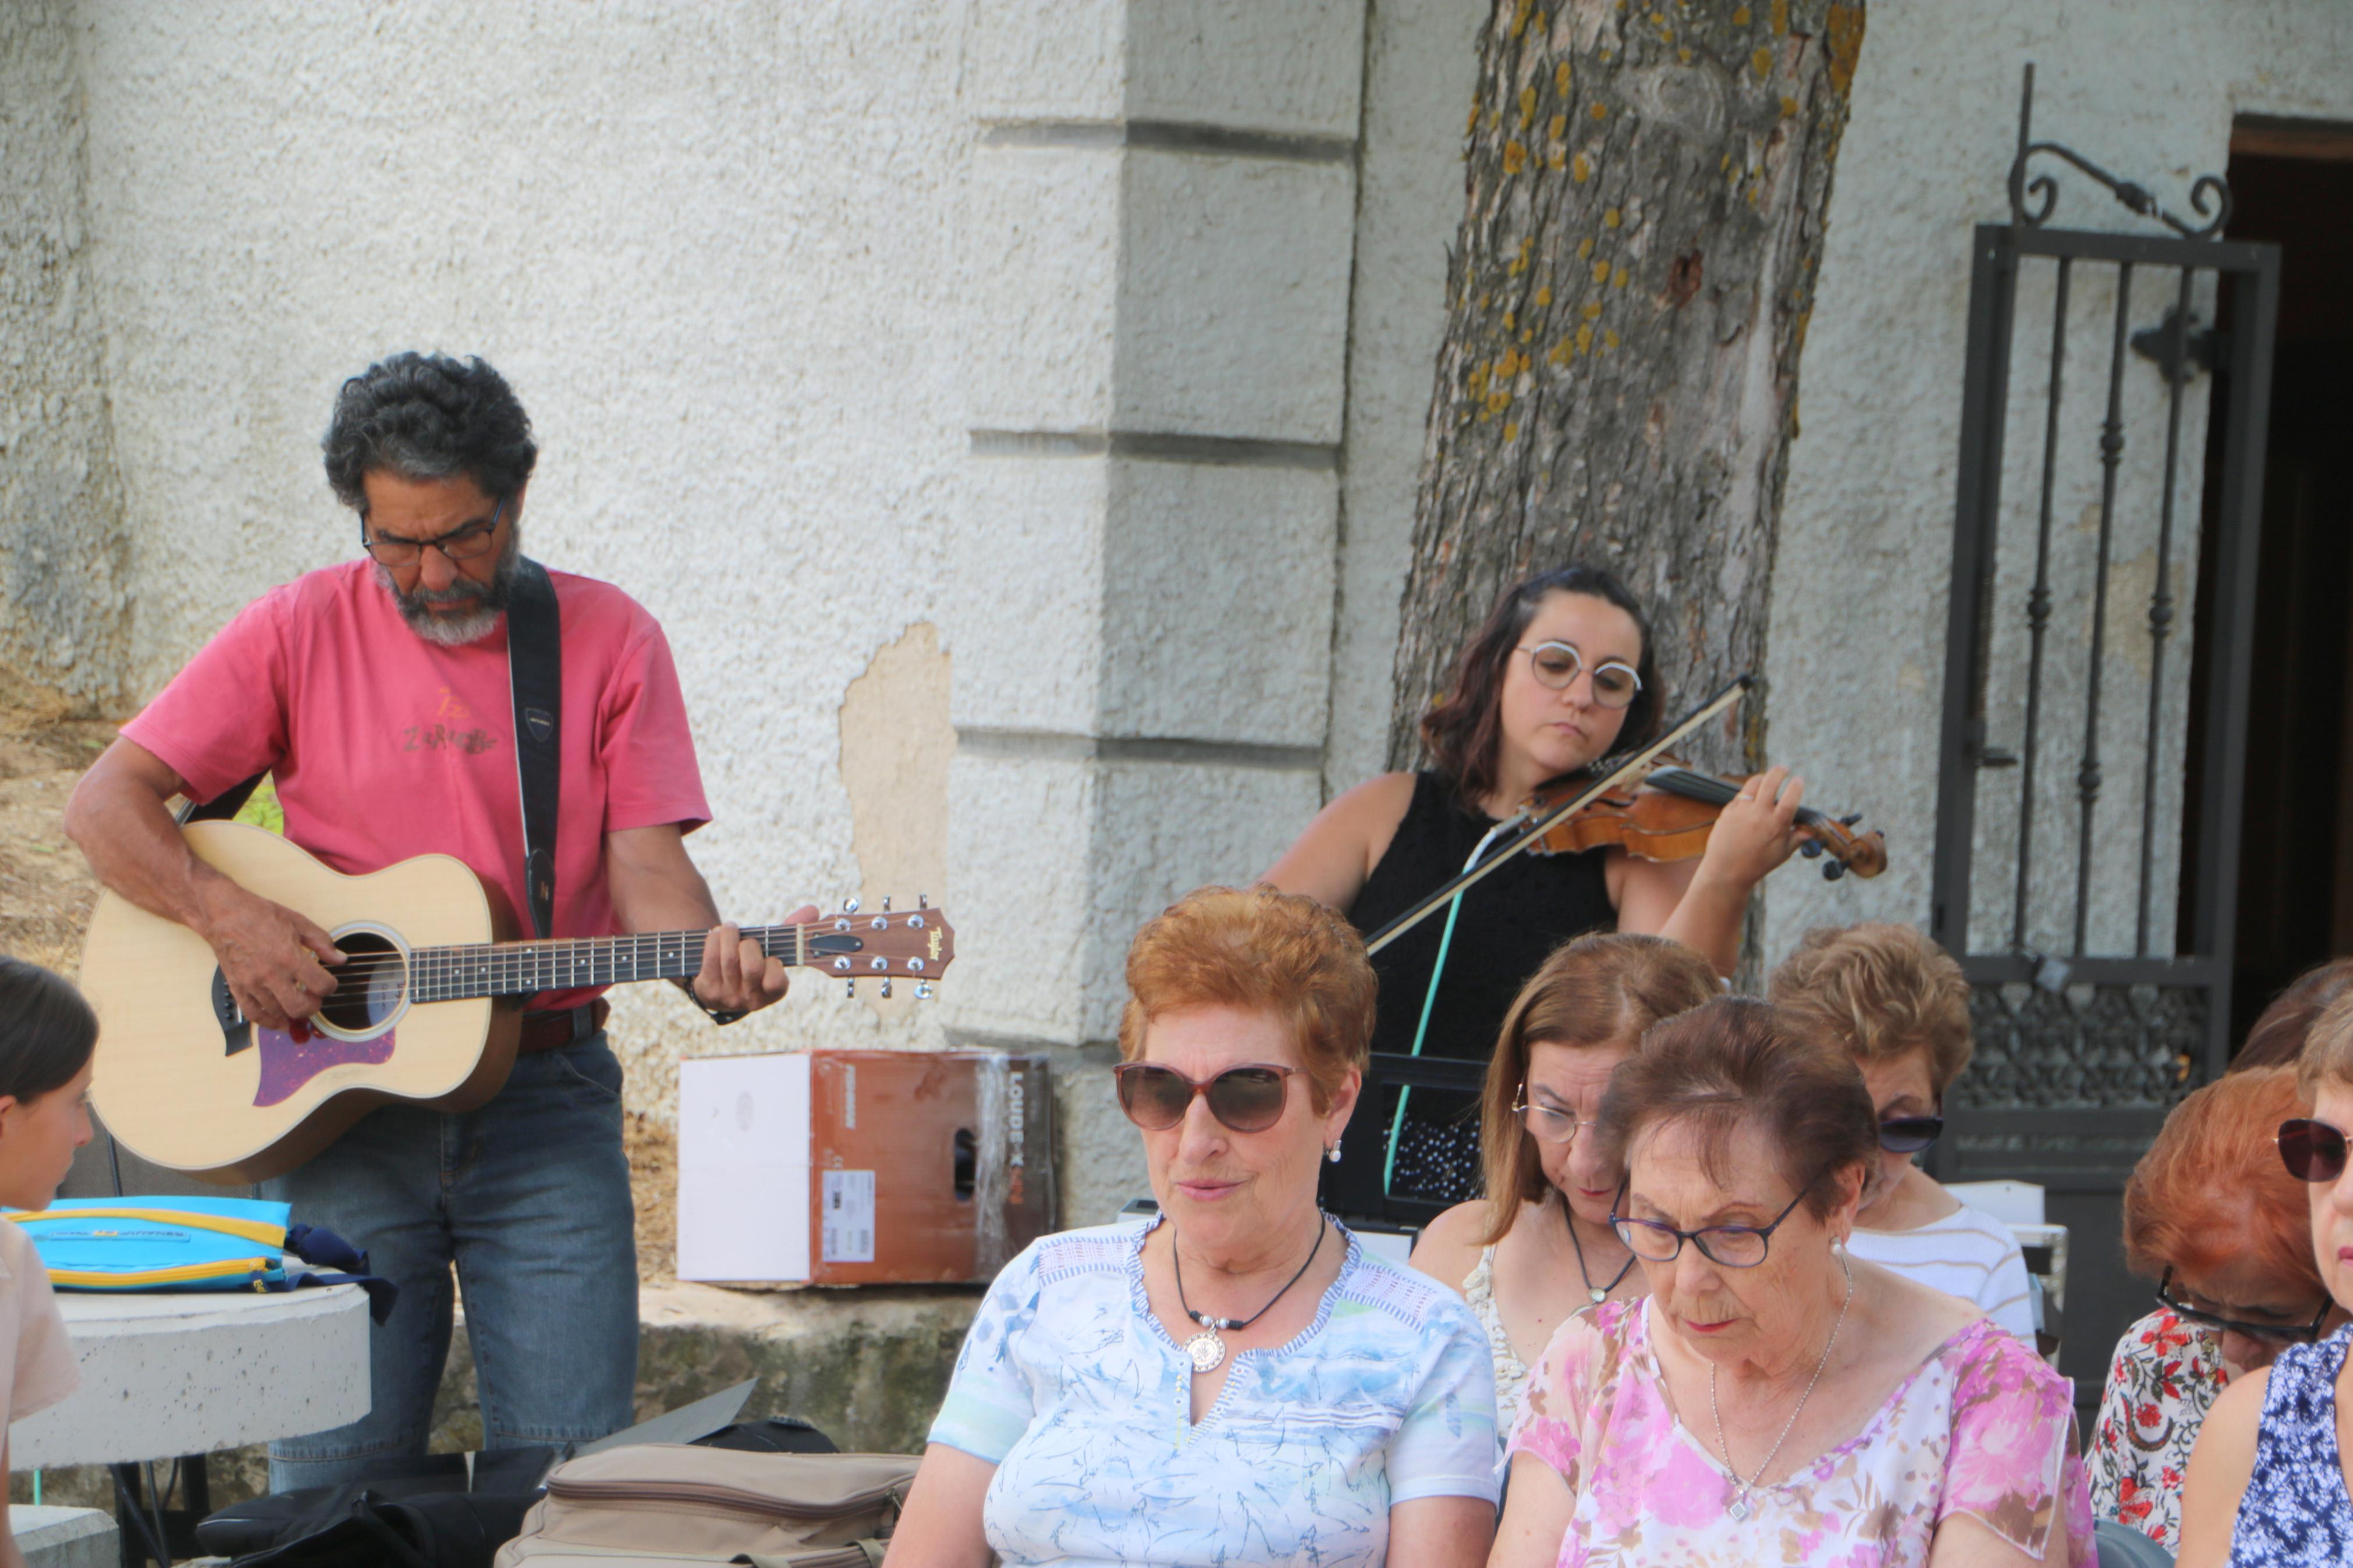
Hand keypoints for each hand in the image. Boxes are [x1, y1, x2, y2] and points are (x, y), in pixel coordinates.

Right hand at [193, 878, 343, 1031]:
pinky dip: (269, 1022)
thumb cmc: (260, 915)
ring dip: (292, 1013)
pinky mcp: (238, 987)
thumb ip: (322, 942)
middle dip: (313, 1006)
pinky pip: (254, 1014)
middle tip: (315, 998)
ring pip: (278, 1013)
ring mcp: (252, 984)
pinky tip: (279, 1021)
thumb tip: (340, 959)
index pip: (321, 985)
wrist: (224, 915)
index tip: (329, 983)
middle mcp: (271, 974)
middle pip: (300, 1007)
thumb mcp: (299, 922)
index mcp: (290, 957)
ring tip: (298, 1005)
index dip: (330, 987)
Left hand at [692, 907, 817, 1015]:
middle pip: (752, 967)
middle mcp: (750, 999)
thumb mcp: (773, 952)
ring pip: (729, 959)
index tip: (771, 956)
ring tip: (730, 927)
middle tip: (747, 940)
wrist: (719, 987)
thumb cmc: (753, 963)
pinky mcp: (708, 989)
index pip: (777, 981)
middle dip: (749, 944)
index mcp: (772, 993)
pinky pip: (711, 958)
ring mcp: (728, 996)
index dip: (774, 963)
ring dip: (729, 935)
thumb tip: (813, 910)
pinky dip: (714, 939)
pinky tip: (717, 934)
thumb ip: (793, 932)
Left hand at [1696, 764, 1805, 892]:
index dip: (1796, 786)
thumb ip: (1797, 838)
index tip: (1799, 780)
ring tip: (1767, 779)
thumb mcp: (1781, 853)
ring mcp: (1742, 811)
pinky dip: (1747, 795)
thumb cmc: (1757, 864)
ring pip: (1753, 784)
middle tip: (1784, 769)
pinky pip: (1740, 796)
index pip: (1790, 798)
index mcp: (1776, 825)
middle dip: (1780, 771)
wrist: (1726, 871)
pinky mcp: (1728, 811)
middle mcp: (1759, 815)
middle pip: (1771, 782)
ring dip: (1762, 778)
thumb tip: (1811, 831)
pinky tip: (1751, 799)